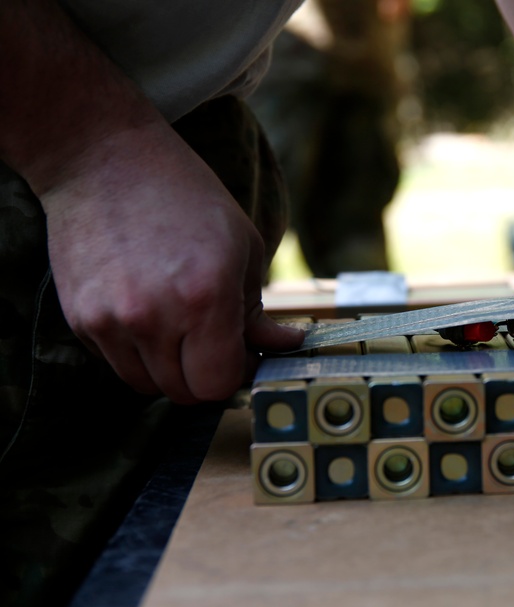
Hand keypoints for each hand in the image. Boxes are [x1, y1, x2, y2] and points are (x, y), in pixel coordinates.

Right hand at [40, 121, 303, 403]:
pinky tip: (149, 312)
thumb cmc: (185, 196)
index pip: (219, 383)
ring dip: (172, 369)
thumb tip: (284, 346)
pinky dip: (138, 353)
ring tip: (182, 326)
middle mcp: (153, 317)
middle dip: (207, 376)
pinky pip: (117, 363)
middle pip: (184, 392)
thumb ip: (259, 311)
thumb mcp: (243, 246)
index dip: (237, 375)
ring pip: (148, 384)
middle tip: (217, 344)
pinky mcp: (80, 319)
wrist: (103, 158)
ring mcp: (110, 322)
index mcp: (204, 298)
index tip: (243, 356)